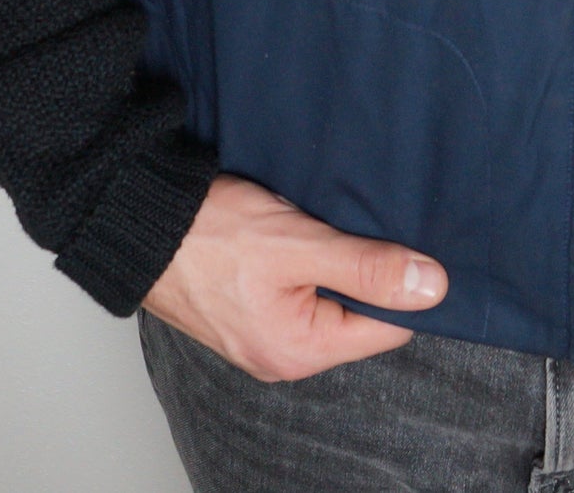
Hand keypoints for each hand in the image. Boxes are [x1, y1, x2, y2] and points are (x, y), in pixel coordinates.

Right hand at [141, 174, 447, 381]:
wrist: (140, 218)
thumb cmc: (211, 234)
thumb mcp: (300, 244)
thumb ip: (367, 267)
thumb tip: (433, 286)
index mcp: (299, 351)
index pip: (388, 327)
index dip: (405, 283)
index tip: (409, 240)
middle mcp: (283, 354)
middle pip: (360, 315)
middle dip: (368, 270)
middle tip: (364, 223)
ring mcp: (264, 333)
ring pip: (330, 299)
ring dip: (338, 262)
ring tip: (329, 224)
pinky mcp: (250, 308)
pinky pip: (302, 291)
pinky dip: (311, 261)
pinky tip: (305, 231)